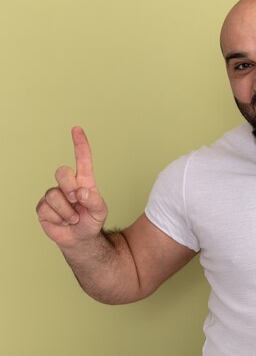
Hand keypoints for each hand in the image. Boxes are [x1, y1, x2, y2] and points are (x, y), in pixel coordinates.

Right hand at [36, 127, 107, 248]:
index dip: (80, 144)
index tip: (77, 129)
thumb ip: (95, 201)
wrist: (80, 239)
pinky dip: (60, 218)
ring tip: (74, 217)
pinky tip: (64, 221)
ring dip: (68, 210)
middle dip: (70, 187)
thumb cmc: (91, 221)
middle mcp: (67, 184)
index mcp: (84, 181)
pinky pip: (48, 208)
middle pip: (62, 172)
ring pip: (55, 194)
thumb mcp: (100, 212)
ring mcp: (54, 195)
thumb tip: (81, 192)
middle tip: (77, 200)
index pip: (82, 159)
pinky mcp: (43, 207)